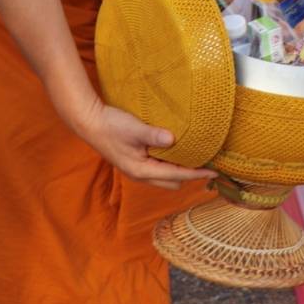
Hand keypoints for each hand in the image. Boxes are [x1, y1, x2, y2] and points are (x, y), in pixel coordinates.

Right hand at [72, 101, 216, 189]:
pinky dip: (170, 164)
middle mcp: (140, 174)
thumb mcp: (135, 129)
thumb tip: (173, 139)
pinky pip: (158, 169)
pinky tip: (175, 151)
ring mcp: (136, 169)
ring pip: (165, 176)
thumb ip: (154, 136)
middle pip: (173, 181)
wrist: (89, 123)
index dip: (197, 174)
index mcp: (142, 170)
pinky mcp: (134, 161)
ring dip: (179, 170)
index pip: (177, 175)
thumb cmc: (111, 126)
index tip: (214, 172)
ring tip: (195, 157)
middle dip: (190, 175)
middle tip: (207, 164)